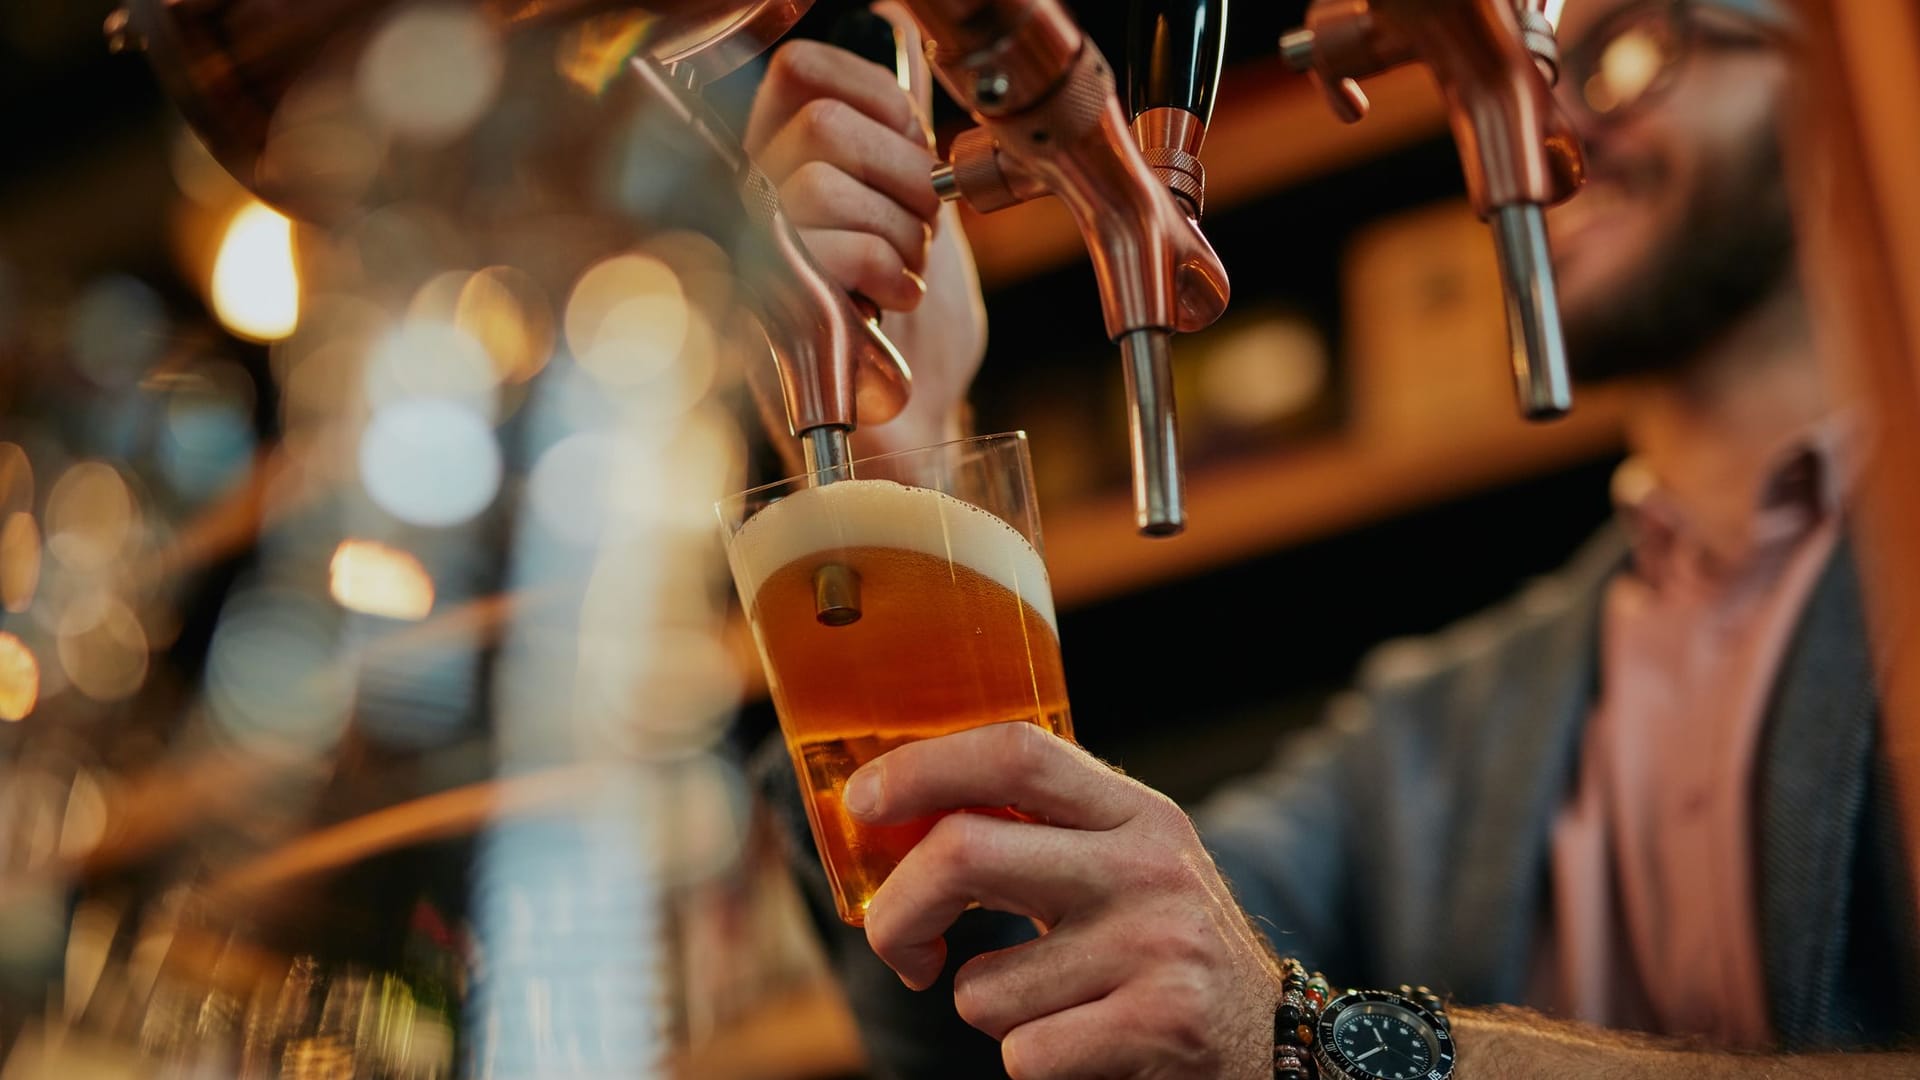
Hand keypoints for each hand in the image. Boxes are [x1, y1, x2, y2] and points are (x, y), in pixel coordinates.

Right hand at [745, 2, 987, 455]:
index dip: (876, 96)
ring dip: (894, 231)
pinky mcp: (763, 315)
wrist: (914, 428)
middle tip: (922, 229)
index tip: (916, 146)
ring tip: (906, 273)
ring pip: (818, 184)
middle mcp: (747, 201)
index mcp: (779, 161)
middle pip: (817, 125)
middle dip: (901, 175)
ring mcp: (748, 258)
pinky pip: (822, 249)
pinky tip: (895, 300)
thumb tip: (913, 63)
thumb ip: (903, 143)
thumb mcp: (918, 215)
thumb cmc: (914, 334)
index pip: (801, 71)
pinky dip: (884, 269)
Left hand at [843, 722, 1282, 1079]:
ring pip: (982, 984)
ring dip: (991, 1011)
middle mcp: (1148, 865)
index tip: (862, 802)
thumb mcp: (1126, 864)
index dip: (920, 768)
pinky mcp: (1159, 1025)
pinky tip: (1087, 1045)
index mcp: (1135, 812)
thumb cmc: (1166, 951)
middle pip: (963, 850)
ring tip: (1056, 1006)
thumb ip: (1040, 831)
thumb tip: (899, 820)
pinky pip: (1022, 1053)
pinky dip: (1031, 1061)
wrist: (1276, 1045)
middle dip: (897, 910)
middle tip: (898, 946)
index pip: (1014, 752)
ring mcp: (1156, 945)